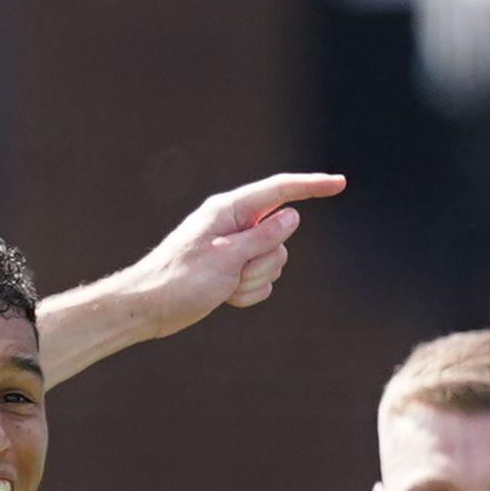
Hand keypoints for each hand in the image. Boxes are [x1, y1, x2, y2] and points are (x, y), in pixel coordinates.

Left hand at [122, 171, 342, 337]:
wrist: (149, 307)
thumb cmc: (180, 279)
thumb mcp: (226, 257)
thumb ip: (263, 236)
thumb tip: (293, 215)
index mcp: (229, 210)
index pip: (280, 191)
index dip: (312, 187)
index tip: (340, 183)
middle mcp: (234, 225)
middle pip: (280, 237)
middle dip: (266, 262)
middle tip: (234, 274)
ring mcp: (234, 248)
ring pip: (274, 262)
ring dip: (255, 281)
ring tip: (224, 287)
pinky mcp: (232, 271)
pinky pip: (262, 282)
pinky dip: (248, 294)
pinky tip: (223, 297)